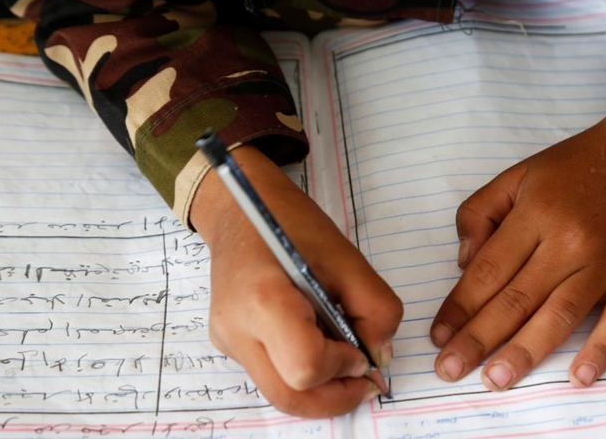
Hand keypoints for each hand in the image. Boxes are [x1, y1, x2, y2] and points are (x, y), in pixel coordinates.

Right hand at [191, 145, 401, 416]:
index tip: (361, 350)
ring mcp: (227, 341)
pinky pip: (269, 375)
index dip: (342, 367)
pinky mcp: (228, 343)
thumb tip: (378, 356)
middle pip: (289, 397)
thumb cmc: (292, 224)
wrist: (238, 208)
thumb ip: (375, 310)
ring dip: (319, 390)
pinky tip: (319, 345)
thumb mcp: (347, 259)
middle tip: (365, 381)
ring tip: (345, 363)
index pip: (305, 367)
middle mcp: (236, 330)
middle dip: (335, 397)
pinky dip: (301, 374)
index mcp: (264, 301)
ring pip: (278, 393)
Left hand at [430, 81, 605, 389]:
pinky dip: (602, 349)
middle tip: (449, 370)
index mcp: (536, 214)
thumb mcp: (518, 174)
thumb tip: (463, 264)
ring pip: (561, 315)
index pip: (487, 271)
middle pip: (516, 299)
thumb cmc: (577, 165)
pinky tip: (579, 376)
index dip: (459, 307)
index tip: (437, 336)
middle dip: (478, 339)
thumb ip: (480, 213)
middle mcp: (569, 241)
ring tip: (496, 379)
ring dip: (525, 351)